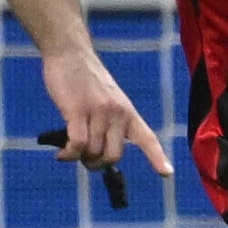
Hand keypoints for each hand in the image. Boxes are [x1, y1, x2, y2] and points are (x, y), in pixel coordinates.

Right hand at [41, 48, 175, 179]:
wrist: (71, 53)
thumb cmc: (86, 80)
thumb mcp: (108, 100)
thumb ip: (110, 123)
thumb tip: (100, 153)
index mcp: (128, 112)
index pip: (147, 138)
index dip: (157, 157)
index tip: (167, 174)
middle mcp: (118, 113)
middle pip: (114, 155)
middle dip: (97, 164)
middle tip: (84, 160)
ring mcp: (98, 111)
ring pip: (93, 152)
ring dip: (79, 158)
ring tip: (68, 152)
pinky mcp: (77, 110)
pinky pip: (78, 144)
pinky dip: (69, 154)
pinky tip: (61, 154)